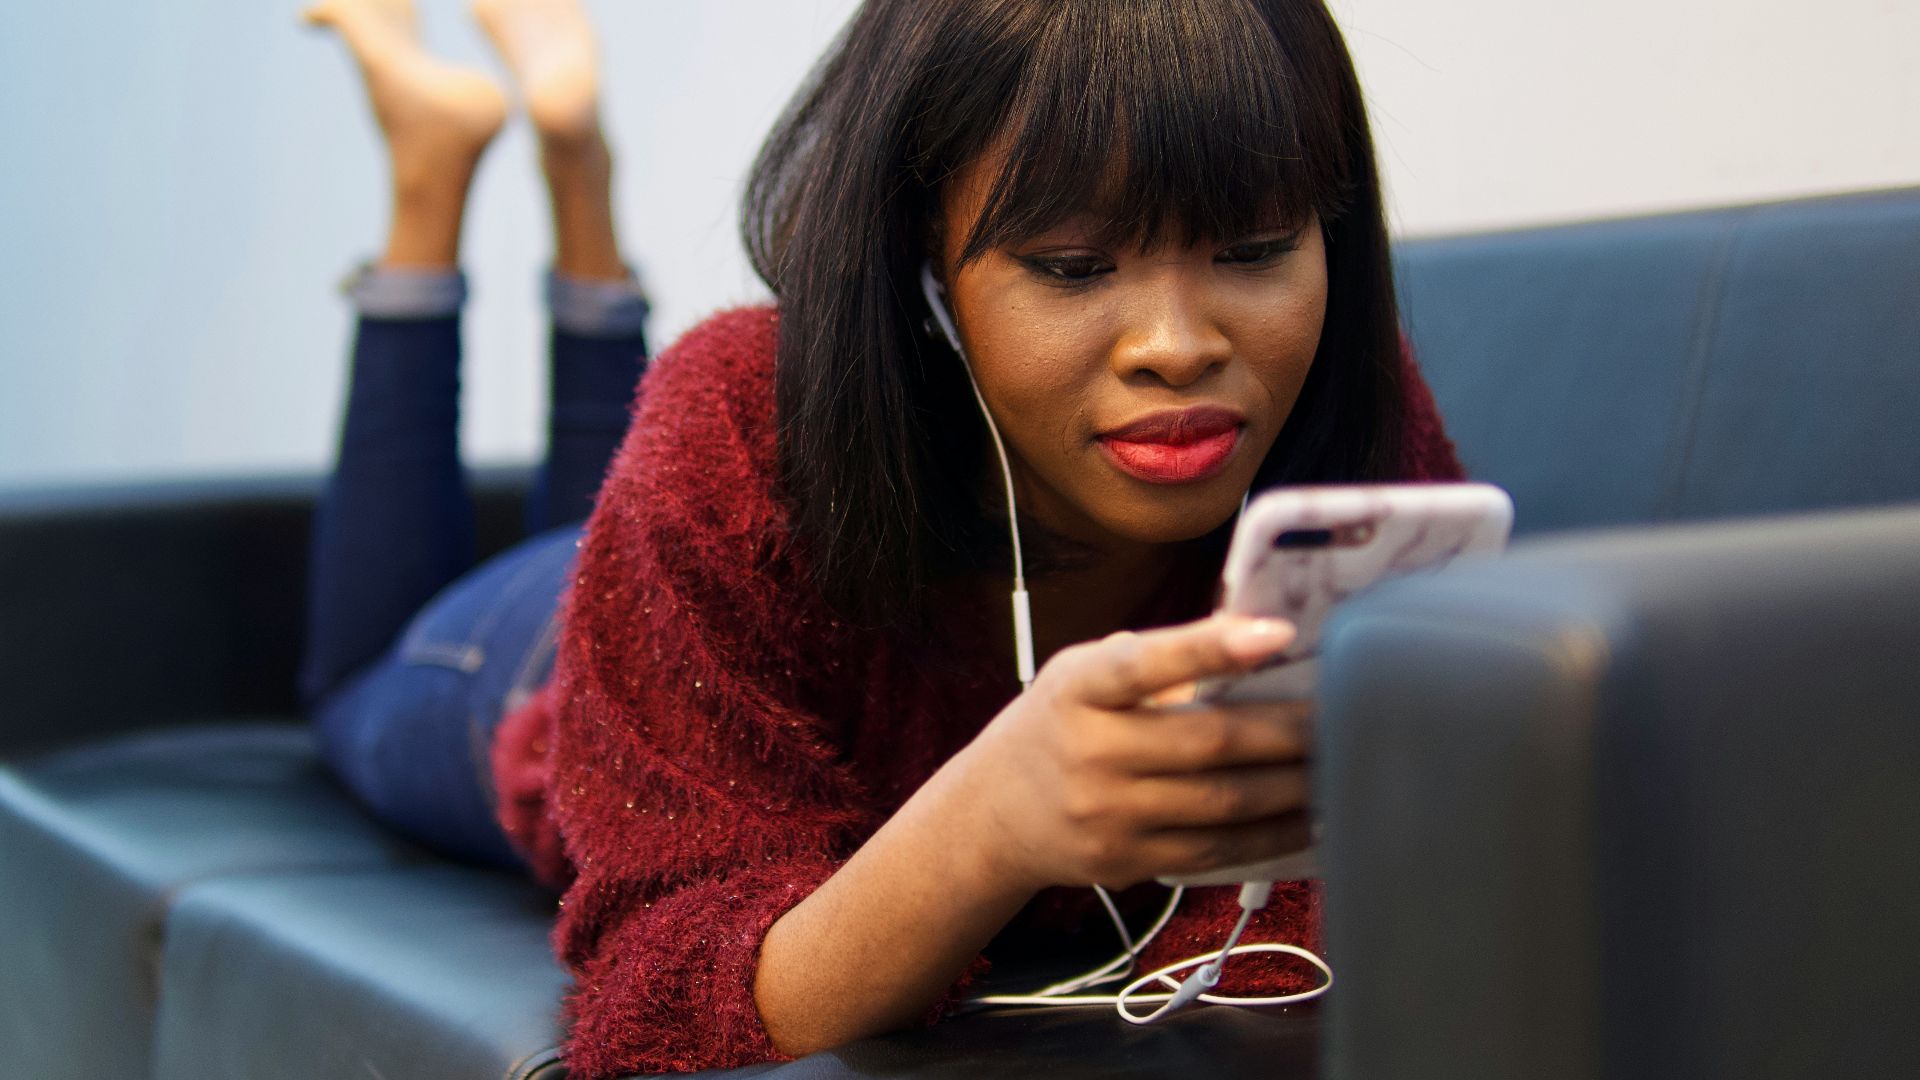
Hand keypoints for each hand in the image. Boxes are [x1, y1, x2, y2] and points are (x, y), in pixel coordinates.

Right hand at [947, 614, 1314, 892]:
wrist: (992, 814)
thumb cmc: (1058, 725)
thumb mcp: (1083, 675)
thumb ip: (1155, 659)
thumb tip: (1257, 638)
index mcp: (1078, 688)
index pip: (1145, 663)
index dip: (1211, 647)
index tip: (1277, 632)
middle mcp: (1089, 752)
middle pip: (1209, 742)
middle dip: (1288, 731)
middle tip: (1343, 714)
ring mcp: (1107, 815)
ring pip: (1223, 803)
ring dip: (1293, 786)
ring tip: (1340, 765)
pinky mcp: (1126, 861)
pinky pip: (1215, 852)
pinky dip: (1270, 835)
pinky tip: (1305, 816)